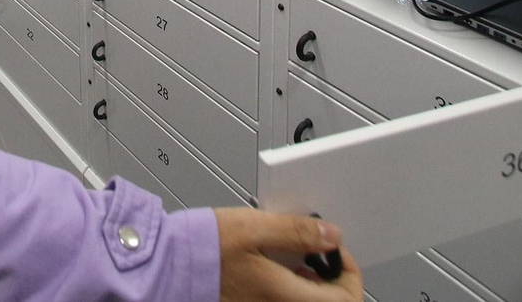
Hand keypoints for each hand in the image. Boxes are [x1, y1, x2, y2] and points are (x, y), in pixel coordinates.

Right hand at [215, 209, 362, 301]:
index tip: (336, 251)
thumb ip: (297, 231)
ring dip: (313, 282)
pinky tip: (279, 264)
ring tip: (297, 254)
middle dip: (331, 276)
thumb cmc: (207, 248)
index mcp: (285, 297)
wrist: (173, 265)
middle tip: (319, 250)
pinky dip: (293, 285)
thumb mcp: (255, 227)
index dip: (349, 272)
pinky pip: (286, 300)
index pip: (345, 300)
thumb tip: (331, 235)